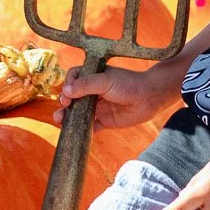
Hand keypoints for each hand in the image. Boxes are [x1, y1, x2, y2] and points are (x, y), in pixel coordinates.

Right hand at [56, 63, 171, 130]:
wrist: (149, 97)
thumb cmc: (128, 83)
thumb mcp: (105, 81)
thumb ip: (86, 85)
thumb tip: (65, 91)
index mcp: (93, 77)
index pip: (74, 78)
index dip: (68, 85)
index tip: (67, 92)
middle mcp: (93, 92)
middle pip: (73, 98)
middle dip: (64, 103)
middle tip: (64, 107)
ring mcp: (98, 107)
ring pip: (78, 113)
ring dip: (68, 117)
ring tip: (59, 120)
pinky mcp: (105, 121)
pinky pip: (90, 127)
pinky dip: (82, 130)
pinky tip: (75, 132)